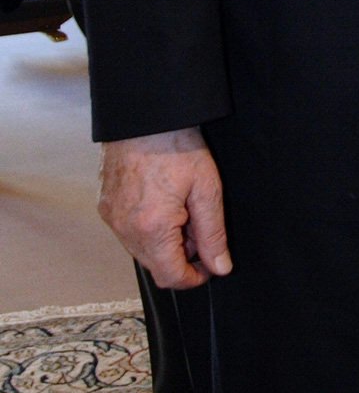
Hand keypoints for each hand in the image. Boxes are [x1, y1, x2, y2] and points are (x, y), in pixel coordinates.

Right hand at [99, 129, 231, 289]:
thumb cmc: (178, 145)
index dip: (194, 278)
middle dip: (181, 256)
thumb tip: (220, 267)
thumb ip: (213, 234)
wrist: (145, 115)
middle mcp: (124, 229)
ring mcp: (111, 218)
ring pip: (141, 250)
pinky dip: (147, 228)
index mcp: (151, 229)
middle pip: (155, 265)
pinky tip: (163, 202)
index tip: (210, 265)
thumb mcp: (207, 190)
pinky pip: (127, 231)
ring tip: (183, 209)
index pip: (170, 277)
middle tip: (199, 227)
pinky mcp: (104, 206)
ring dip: (164, 242)